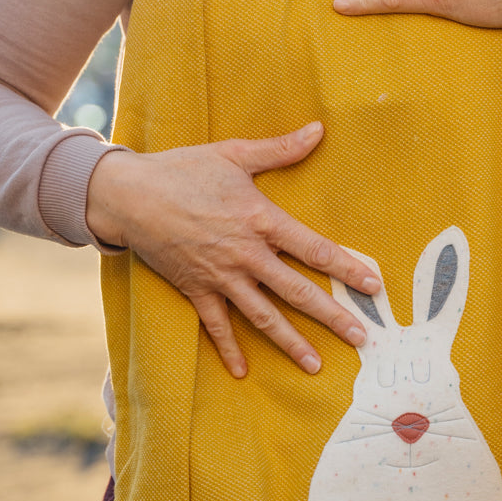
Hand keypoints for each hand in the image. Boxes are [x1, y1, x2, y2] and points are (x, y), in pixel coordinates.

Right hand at [86, 122, 380, 378]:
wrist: (128, 194)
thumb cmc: (183, 169)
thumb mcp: (234, 155)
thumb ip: (281, 149)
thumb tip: (319, 129)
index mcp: (261, 221)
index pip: (314, 250)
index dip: (347, 268)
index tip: (373, 286)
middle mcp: (246, 254)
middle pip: (297, 292)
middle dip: (332, 316)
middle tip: (361, 337)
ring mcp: (220, 276)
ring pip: (263, 316)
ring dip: (291, 342)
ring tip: (316, 365)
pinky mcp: (195, 289)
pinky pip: (216, 325)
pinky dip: (228, 348)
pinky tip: (242, 371)